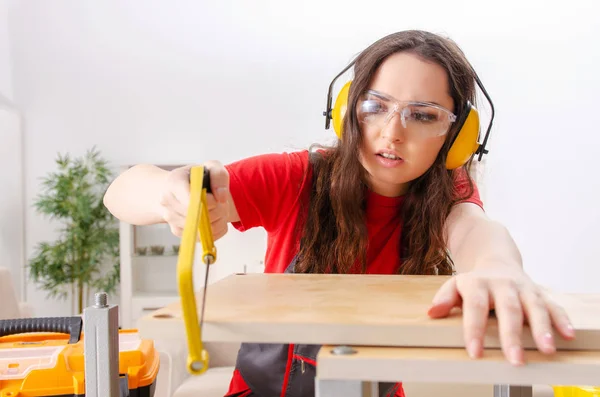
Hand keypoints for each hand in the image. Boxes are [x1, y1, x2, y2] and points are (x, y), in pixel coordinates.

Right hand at [157, 161, 230, 239]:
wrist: (182, 190)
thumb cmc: (198, 178)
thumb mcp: (211, 168)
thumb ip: (219, 176)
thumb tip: (221, 197)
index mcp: (174, 182)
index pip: (192, 199)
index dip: (209, 201)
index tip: (215, 197)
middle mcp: (167, 201)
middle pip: (198, 215)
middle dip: (217, 210)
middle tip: (219, 201)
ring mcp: (170, 218)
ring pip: (203, 228)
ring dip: (218, 219)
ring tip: (216, 208)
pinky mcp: (178, 232)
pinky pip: (204, 237)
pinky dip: (216, 229)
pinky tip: (214, 218)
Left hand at [427, 266, 575, 365]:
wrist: (496, 259)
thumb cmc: (475, 282)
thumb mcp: (456, 285)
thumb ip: (445, 298)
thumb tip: (433, 312)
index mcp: (478, 283)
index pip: (474, 307)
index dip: (474, 329)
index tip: (475, 351)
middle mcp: (502, 285)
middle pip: (508, 309)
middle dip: (512, 335)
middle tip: (515, 358)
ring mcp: (523, 288)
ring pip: (534, 306)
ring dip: (542, 328)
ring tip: (547, 348)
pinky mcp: (539, 293)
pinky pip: (553, 305)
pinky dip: (561, 319)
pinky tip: (567, 335)